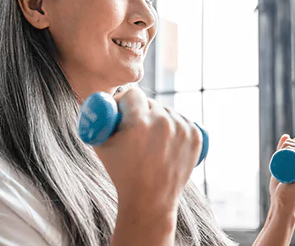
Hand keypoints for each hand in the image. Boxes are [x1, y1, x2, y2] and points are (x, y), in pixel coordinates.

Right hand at [92, 87, 202, 213]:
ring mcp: (183, 129)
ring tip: (151, 140)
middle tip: (135, 126)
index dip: (125, 100)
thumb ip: (100, 120)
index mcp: (139, 122)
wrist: (150, 200)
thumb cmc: (122, 173)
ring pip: (167, 111)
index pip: (133, 94)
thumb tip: (99, 102)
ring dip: (159, 119)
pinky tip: (167, 142)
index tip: (123, 110)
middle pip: (151, 102)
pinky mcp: (196, 136)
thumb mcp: (101, 145)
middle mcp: (164, 122)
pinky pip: (182, 121)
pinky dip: (175, 127)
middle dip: (141, 111)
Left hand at [269, 134, 294, 212]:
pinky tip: (287, 153)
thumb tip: (286, 135)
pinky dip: (291, 149)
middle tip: (278, 162)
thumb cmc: (283, 187)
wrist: (284, 203)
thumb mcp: (283, 165)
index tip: (279, 155)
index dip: (287, 144)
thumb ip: (283, 151)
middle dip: (284, 145)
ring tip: (280, 162)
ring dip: (285, 147)